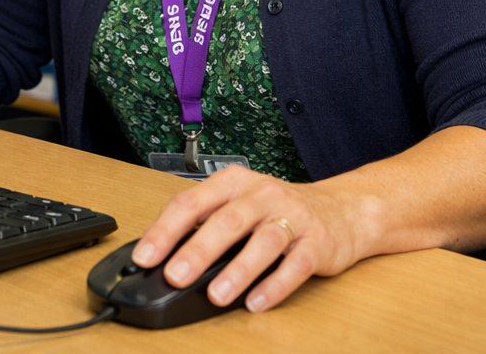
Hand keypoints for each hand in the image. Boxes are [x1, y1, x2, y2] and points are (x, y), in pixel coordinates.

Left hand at [131, 165, 368, 312]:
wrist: (340, 210)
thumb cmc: (277, 209)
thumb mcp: (237, 203)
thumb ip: (203, 222)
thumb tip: (157, 251)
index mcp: (234, 183)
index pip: (192, 202)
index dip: (166, 230)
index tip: (145, 256)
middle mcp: (262, 194)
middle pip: (226, 220)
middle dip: (198, 250)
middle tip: (175, 276)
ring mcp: (292, 216)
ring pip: (262, 241)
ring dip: (237, 270)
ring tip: (215, 295)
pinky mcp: (317, 242)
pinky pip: (295, 265)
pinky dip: (274, 284)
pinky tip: (256, 302)